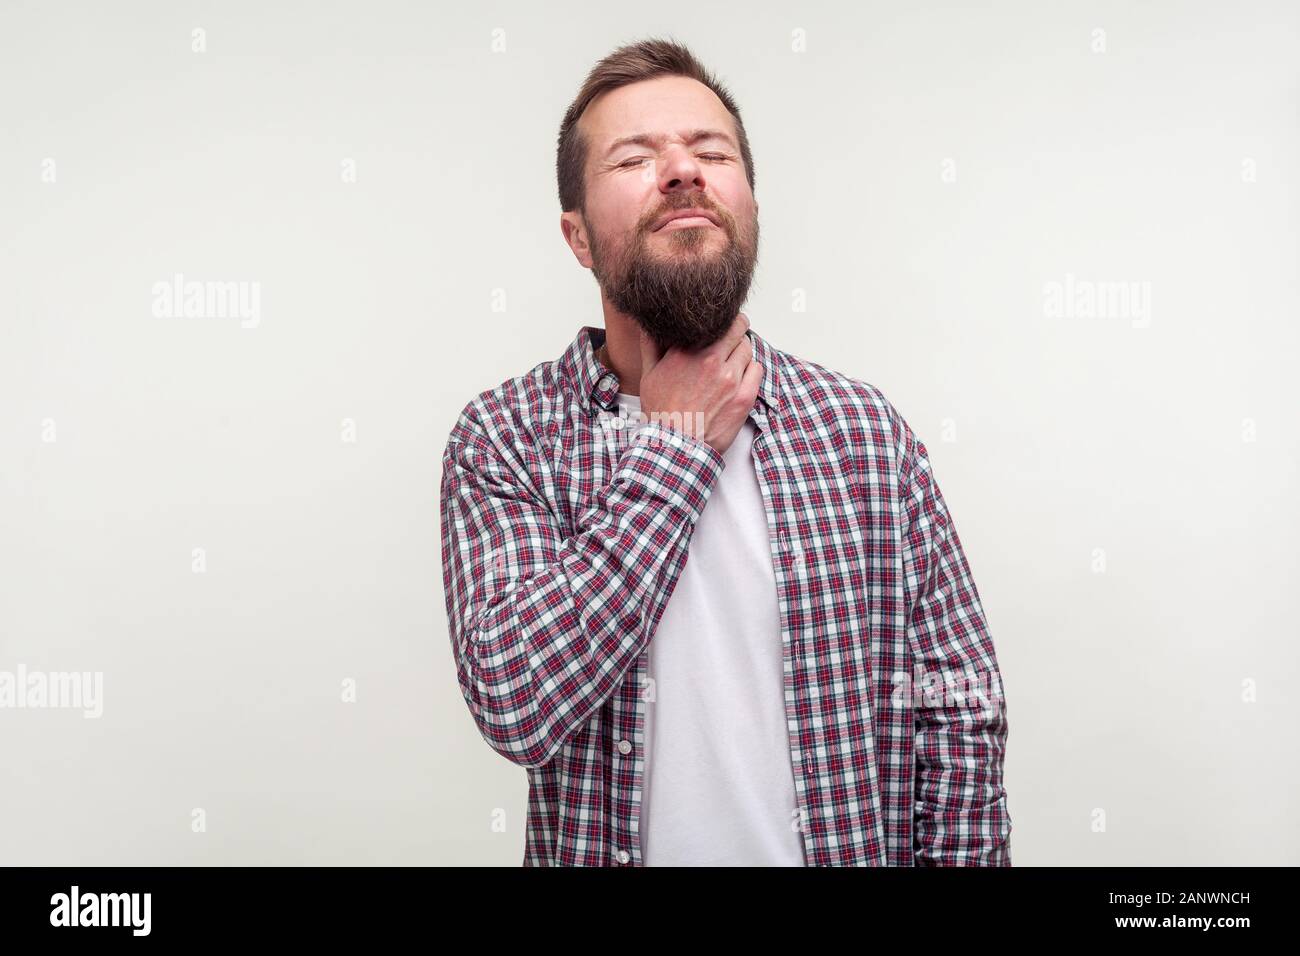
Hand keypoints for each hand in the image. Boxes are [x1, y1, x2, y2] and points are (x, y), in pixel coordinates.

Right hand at [637, 313, 761, 455]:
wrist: (676, 447)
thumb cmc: (662, 415)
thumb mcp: (649, 375)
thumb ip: (651, 346)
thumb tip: (650, 326)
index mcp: (687, 352)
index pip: (716, 320)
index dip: (721, 319)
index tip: (721, 322)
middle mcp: (711, 361)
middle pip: (737, 329)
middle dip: (736, 330)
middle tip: (732, 335)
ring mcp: (731, 379)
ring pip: (747, 349)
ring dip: (741, 351)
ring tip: (731, 362)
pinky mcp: (744, 397)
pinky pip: (757, 369)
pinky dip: (751, 368)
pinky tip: (741, 376)